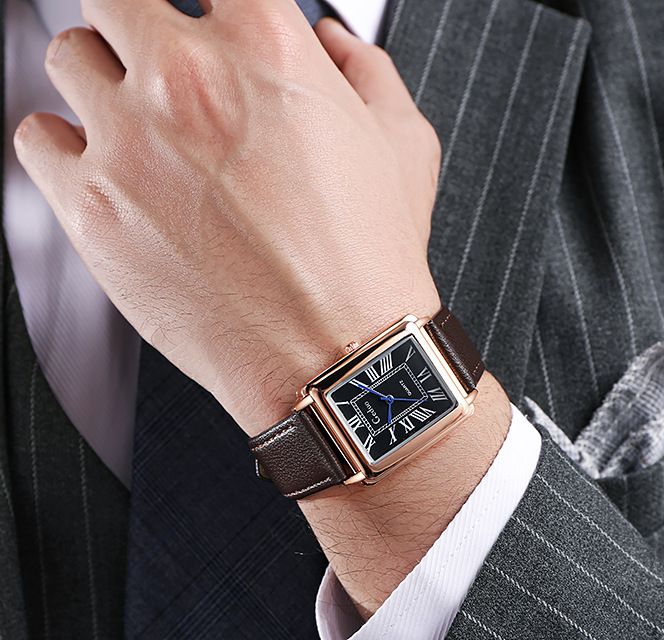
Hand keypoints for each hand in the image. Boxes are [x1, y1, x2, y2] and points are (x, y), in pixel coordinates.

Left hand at [16, 0, 511, 616]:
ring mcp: (129, 143)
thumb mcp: (404, 147)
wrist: (336, 358)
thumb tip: (333, 43)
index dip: (212, 8)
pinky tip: (106, 171)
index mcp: (266, 47)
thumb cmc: (370, 264)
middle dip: (144, 28)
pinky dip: (63, 146)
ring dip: (104, 83)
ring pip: (70, 57)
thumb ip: (365, 70)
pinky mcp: (89, 210)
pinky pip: (35, 139)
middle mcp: (186, 80)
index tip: (205, 22)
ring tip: (141, 130)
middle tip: (167, 71)